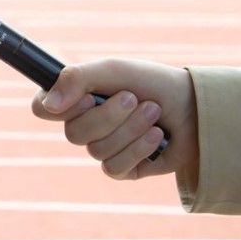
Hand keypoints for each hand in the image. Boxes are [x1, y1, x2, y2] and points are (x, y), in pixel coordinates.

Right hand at [31, 59, 200, 183]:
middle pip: (73, 133)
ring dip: (131, 130)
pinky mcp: (123, 169)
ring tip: (154, 114)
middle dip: (110, 115)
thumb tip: (48, 105)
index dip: (61, 107)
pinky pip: (114, 168)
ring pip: (97, 150)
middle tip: (134, 98)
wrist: (197, 107)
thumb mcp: (114, 70)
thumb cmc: (153, 83)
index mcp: (77, 99)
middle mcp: (85, 124)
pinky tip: (158, 137)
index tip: (88, 96)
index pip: (42, 109)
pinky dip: (139, 149)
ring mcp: (103, 148)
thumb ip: (76, 79)